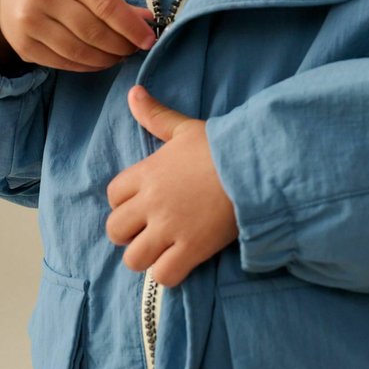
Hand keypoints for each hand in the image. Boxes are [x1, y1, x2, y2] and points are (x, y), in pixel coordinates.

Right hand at [0, 0, 155, 73]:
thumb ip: (112, 0)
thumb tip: (146, 21)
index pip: (105, 4)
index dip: (130, 27)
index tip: (148, 40)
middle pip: (93, 31)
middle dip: (121, 45)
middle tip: (134, 50)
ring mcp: (30, 23)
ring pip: (79, 51)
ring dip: (106, 59)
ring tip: (119, 56)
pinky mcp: (24, 46)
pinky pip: (63, 62)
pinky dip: (87, 66)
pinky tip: (99, 62)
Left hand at [106, 86, 237, 285]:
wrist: (256, 168)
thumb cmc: (221, 147)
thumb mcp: (184, 128)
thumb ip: (155, 115)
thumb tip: (133, 92)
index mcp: (146, 173)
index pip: (112, 196)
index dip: (125, 202)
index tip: (144, 204)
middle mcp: (151, 203)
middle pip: (115, 231)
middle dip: (130, 234)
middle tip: (152, 230)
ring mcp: (169, 228)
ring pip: (134, 258)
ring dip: (146, 257)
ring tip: (164, 250)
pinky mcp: (191, 249)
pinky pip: (163, 276)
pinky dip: (168, 274)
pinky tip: (181, 262)